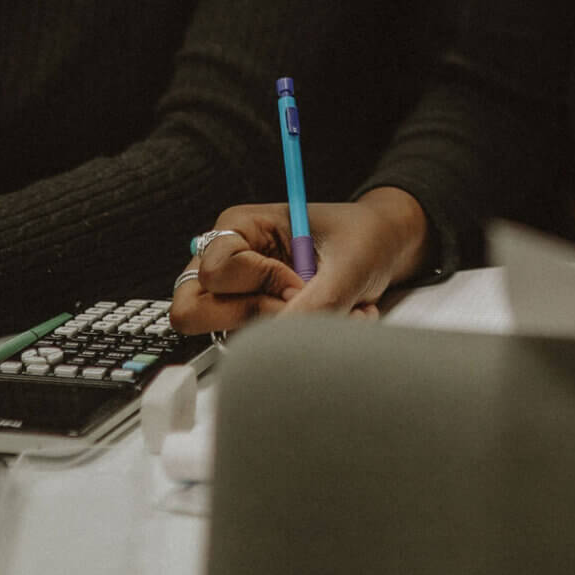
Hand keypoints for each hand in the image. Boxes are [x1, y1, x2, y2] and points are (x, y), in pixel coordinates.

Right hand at [170, 193, 424, 332]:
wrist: (383, 248)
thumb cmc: (363, 238)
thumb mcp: (350, 263)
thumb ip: (318, 300)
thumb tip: (281, 339)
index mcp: (240, 226)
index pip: (216, 270)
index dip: (259, 282)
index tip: (300, 280)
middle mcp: (226, 261)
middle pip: (191, 309)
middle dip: (250, 317)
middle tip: (298, 304)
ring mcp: (235, 295)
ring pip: (226, 335)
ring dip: (286, 333)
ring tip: (336, 310)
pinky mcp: (252, 322)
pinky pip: (253, 348)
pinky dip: (296, 344)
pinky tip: (334, 319)